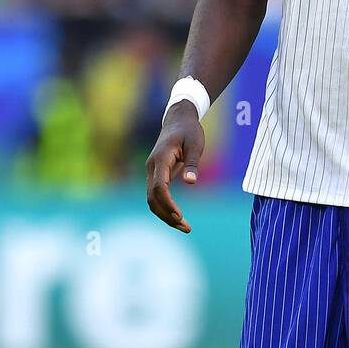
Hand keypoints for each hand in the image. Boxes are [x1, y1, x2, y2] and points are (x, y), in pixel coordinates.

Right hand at [145, 102, 203, 232]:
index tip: (180, 215)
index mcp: (161, 159)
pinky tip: (177, 216)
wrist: (178, 120)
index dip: (167, 203)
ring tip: (184, 226)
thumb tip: (190, 183)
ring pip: (152, 199)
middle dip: (167, 215)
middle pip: (153, 198)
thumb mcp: (195, 144)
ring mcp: (152, 172)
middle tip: (186, 227)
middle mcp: (152, 167)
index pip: (159, 187)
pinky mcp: (156, 174)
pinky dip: (165, 207)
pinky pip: (157, 195)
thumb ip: (192, 163)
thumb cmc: (189, 131)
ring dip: (165, 214)